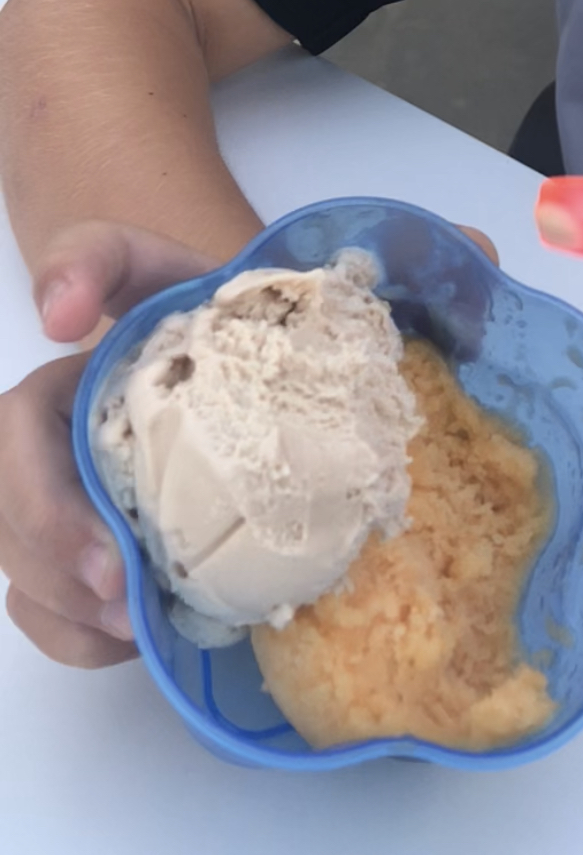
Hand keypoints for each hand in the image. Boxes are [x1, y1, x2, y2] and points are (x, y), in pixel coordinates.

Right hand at [0, 223, 211, 666]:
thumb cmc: (197, 313)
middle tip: (124, 589)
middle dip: (58, 561)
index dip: (42, 504)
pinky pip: (49, 616)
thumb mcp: (150, 262)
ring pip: (22, 577)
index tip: (107, 552)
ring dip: (70, 611)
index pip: (13, 437)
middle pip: (10, 522)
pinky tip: (135, 632)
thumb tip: (55, 316)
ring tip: (136, 624)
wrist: (246, 359)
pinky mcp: (83, 561)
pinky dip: (84, 638)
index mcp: (49, 398)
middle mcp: (40, 460)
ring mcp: (59, 515)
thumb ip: (95, 258)